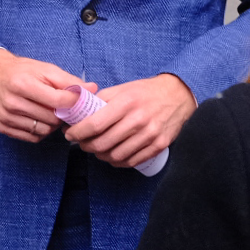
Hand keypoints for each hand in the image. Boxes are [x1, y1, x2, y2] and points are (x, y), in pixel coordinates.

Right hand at [0, 50, 82, 143]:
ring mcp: (7, 117)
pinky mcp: (3, 127)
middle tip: (66, 107)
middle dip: (64, 114)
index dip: (74, 102)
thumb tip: (92, 88)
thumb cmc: (22, 71)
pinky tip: (40, 118)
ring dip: (53, 124)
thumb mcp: (45, 69)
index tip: (81, 101)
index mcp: (23, 84)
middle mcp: (12, 102)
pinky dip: (41, 130)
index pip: (58, 100)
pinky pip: (32, 137)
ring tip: (51, 112)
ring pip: (44, 130)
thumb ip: (69, 81)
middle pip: (52, 118)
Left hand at [67, 74, 195, 169]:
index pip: (95, 124)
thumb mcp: (123, 88)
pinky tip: (112, 155)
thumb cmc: (146, 92)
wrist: (179, 95)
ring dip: (100, 155)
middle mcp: (138, 120)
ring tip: (96, 149)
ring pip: (115, 156)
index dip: (78, 133)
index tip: (70, 134)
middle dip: (86, 146)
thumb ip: (102, 100)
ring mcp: (150, 135)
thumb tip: (79, 112)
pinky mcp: (158, 145)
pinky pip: (131, 161)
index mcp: (126, 102)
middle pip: (103, 143)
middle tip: (81, 143)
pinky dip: (117, 161)